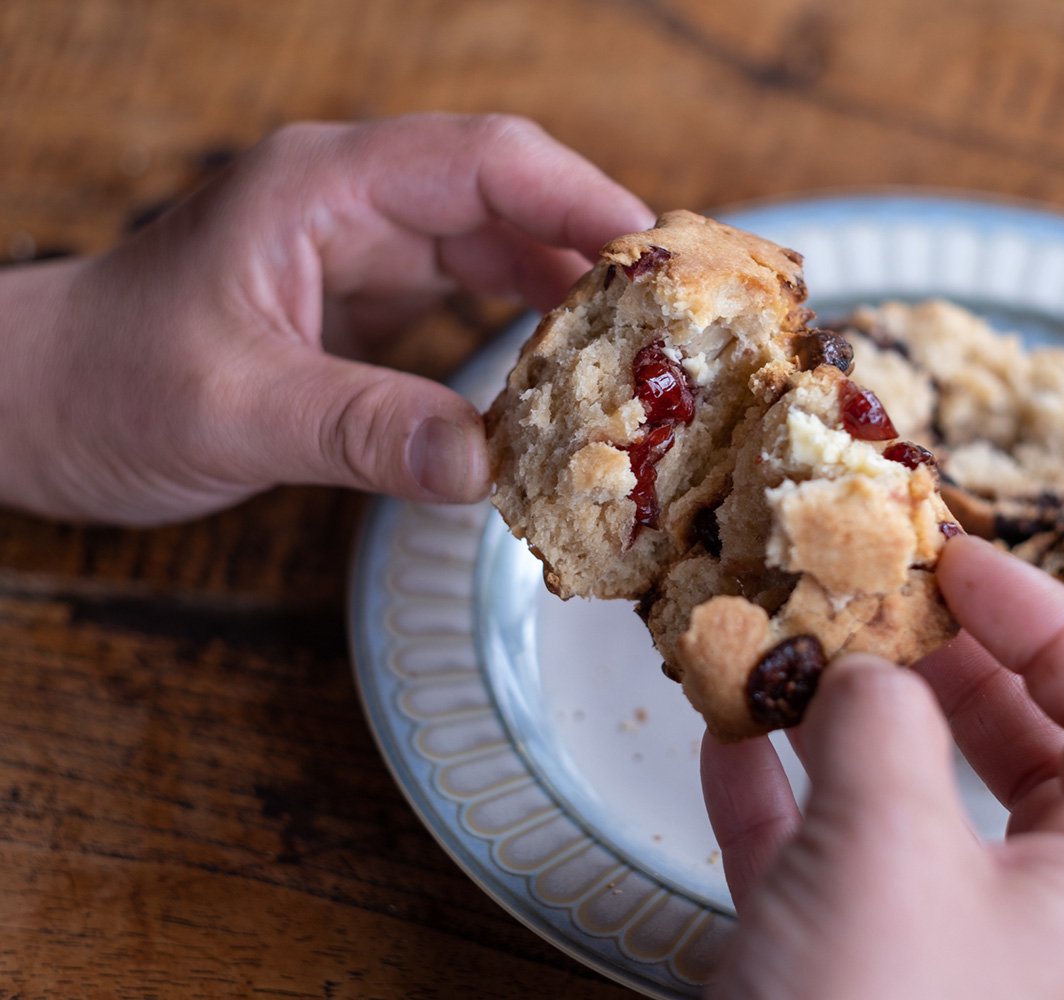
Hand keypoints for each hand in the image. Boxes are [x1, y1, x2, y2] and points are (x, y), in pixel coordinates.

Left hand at [0, 113, 653, 524]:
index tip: (659, 261)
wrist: (31, 406)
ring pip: (497, 252)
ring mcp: (359, 252)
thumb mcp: (233, 409)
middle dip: (597, 254)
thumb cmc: (104, 383)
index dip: (582, 199)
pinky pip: (468, 305)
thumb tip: (488, 465)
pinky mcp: (361, 304)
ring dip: (569, 301)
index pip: (485, 162)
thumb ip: (361, 430)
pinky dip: (523, 340)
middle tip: (678, 324)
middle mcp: (352, 204)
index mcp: (322, 187)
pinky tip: (565, 385)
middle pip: (509, 202)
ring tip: (643, 358)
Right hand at [701, 537, 1063, 999]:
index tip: (959, 561)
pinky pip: (825, 854)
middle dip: (944, 659)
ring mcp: (940, 944)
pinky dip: (778, 790)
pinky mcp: (850, 970)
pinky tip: (723, 731)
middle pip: (1026, 743)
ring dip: (845, 716)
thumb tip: (859, 667)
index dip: (1056, 616)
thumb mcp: (888, 849)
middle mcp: (1041, 912)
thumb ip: (883, 725)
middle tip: (876, 594)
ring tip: (786, 642)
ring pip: (912, 796)